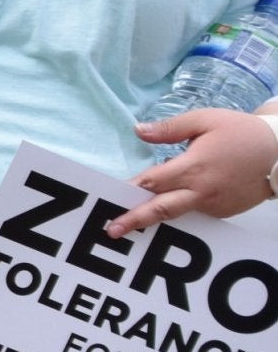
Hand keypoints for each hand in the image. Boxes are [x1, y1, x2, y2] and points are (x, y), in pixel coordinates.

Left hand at [113, 110, 277, 237]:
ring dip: (154, 217)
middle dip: (136, 220)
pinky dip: (179, 208)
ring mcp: (214, 205)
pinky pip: (194, 211)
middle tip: (112, 230)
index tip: (111, 197)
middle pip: (162, 209)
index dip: (132, 189)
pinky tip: (167, 202)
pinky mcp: (223, 211)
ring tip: (131, 222)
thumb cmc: (240, 132)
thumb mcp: (204, 120)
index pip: (155, 182)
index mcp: (194, 167)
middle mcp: (202, 191)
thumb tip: (138, 131)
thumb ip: (169, 128)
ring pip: (178, 213)